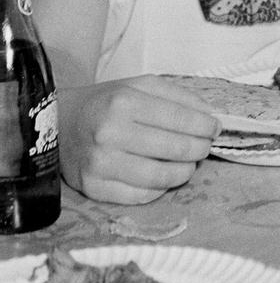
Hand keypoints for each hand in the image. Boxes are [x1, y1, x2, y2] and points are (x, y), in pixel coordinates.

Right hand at [58, 76, 218, 204]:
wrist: (60, 123)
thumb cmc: (107, 103)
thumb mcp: (141, 86)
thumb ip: (178, 97)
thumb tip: (210, 114)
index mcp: (125, 102)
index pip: (180, 118)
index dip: (205, 125)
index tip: (215, 128)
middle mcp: (110, 133)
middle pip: (174, 148)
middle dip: (200, 148)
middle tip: (205, 146)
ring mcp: (100, 164)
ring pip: (160, 177)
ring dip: (185, 171)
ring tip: (191, 163)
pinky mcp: (93, 188)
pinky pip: (139, 196)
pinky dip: (161, 189)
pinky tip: (166, 177)